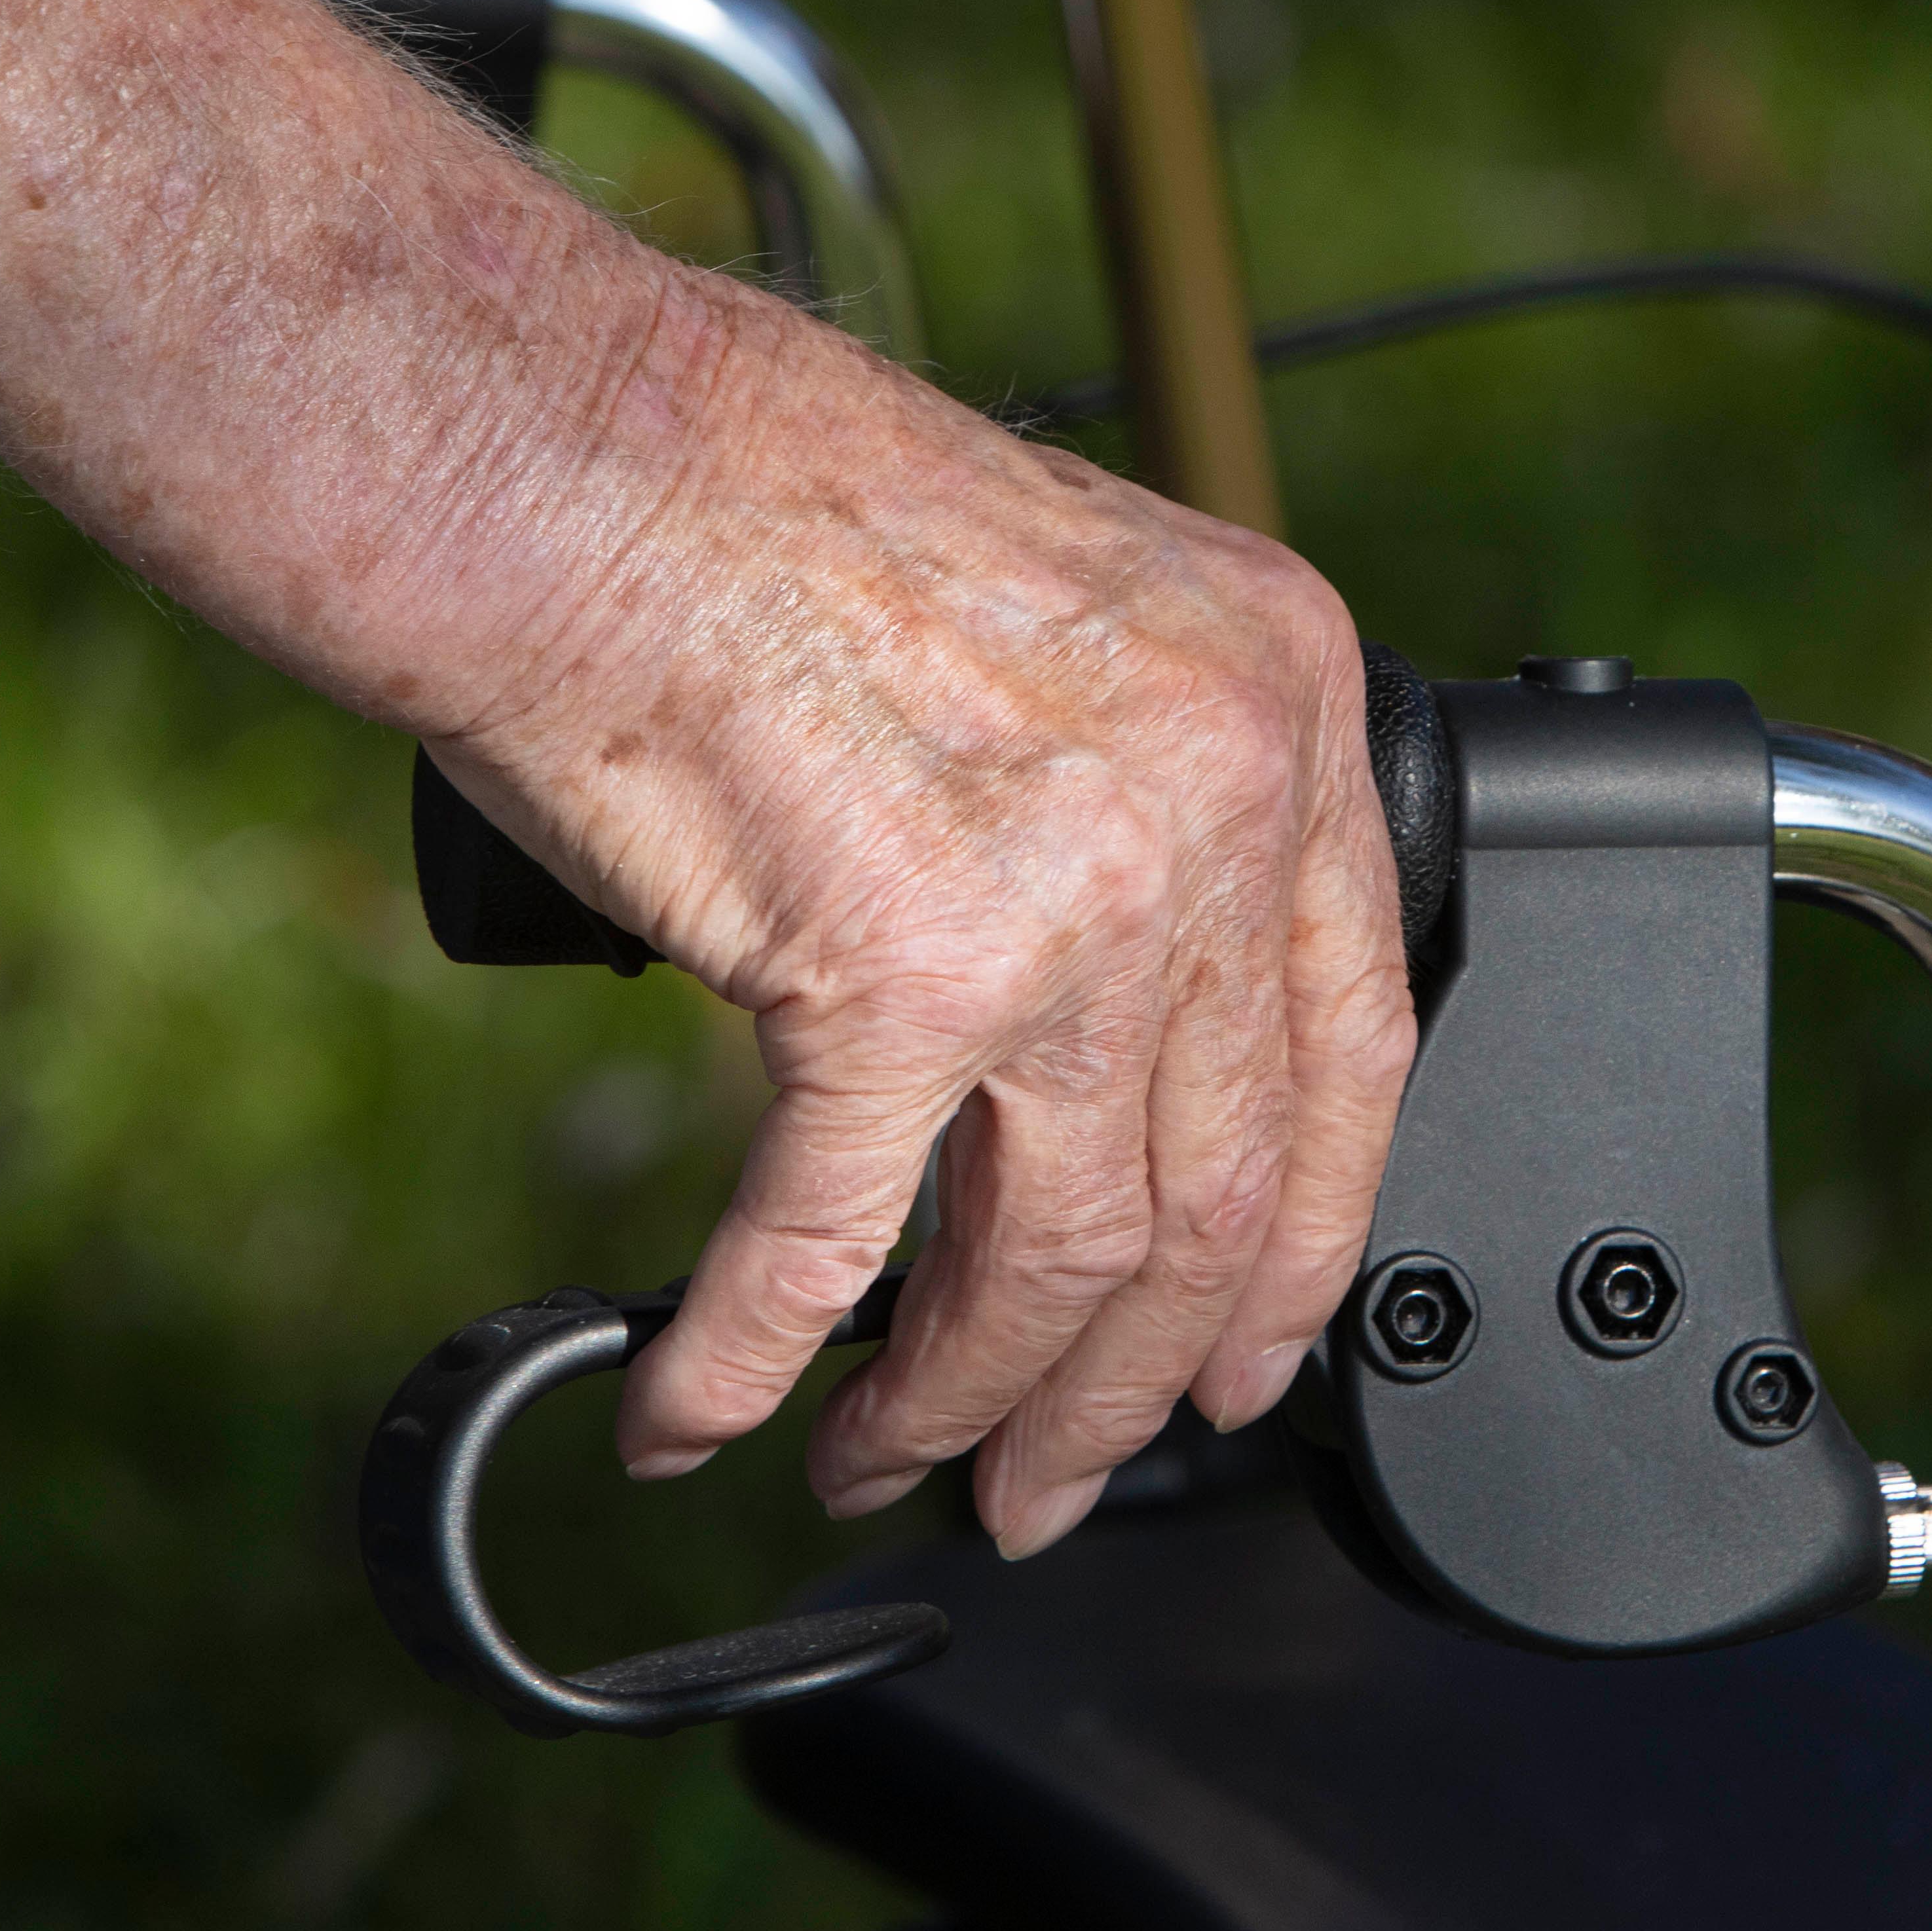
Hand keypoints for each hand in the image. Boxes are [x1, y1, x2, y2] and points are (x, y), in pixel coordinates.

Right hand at [419, 295, 1417, 1556]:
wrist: (575, 454)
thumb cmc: (753, 507)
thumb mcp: (1063, 611)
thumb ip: (1134, 791)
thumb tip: (1124, 1019)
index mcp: (1276, 699)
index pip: (1356, 1047)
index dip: (1302, 1246)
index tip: (1248, 1358)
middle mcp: (1212, 799)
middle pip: (1219, 1187)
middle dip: (1130, 1381)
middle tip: (1058, 1477)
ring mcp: (1070, 893)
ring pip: (1068, 1249)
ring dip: (971, 1396)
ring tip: (896, 1461)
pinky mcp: (896, 967)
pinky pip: (831, 1237)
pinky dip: (756, 1353)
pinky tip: (698, 1410)